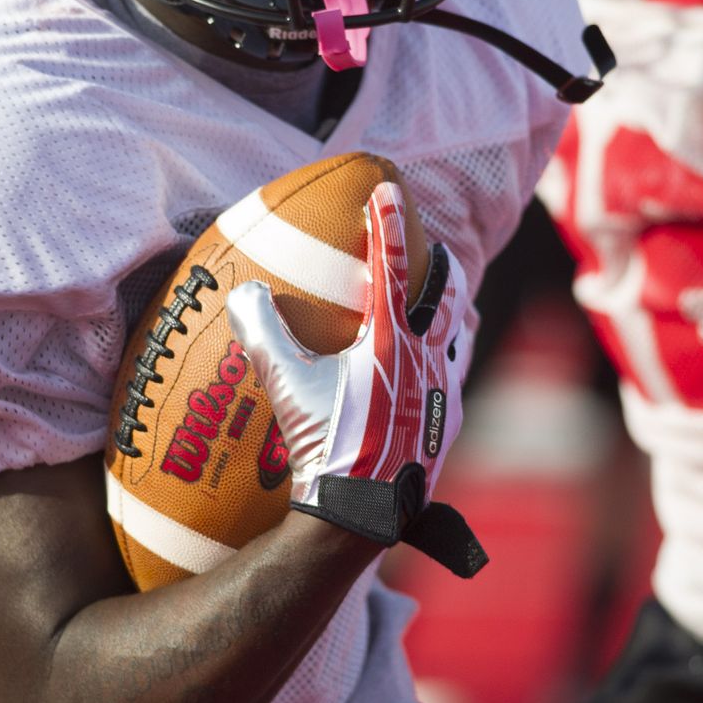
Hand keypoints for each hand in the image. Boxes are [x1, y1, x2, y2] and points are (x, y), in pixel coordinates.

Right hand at [227, 183, 486, 577]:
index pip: (393, 268)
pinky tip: (427, 366)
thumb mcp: (287, 387)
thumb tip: (243, 293)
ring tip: (436, 302)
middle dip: (438, 264)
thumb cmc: (326, 448)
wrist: (362, 514)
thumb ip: (263, 335)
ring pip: (459, 333)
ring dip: (448, 311)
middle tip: (427, 246)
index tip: (388, 188)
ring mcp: (445, 391)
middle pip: (447, 293)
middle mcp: (429, 359)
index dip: (388, 224)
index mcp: (393, 342)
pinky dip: (442, 354)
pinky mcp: (447, 421)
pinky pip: (453, 371)